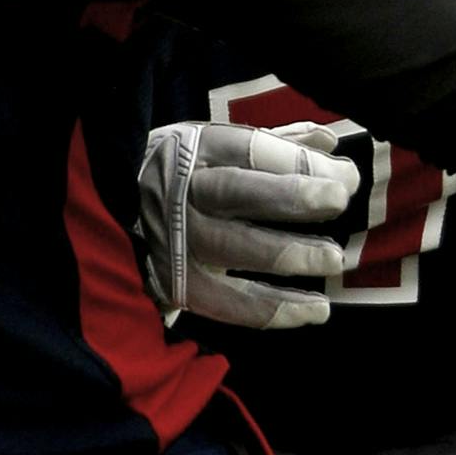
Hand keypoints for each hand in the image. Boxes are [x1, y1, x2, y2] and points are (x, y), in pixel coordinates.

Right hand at [137, 120, 358, 329]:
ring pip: (233, 249)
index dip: (300, 163)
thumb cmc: (181, 174)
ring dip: (289, 255)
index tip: (344, 177)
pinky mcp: (176, 285)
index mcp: (197, 150)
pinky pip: (227, 303)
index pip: (250, 151)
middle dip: (292, 197)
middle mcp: (183, 193)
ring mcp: (178, 242)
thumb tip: (330, 143)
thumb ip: (276, 146)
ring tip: (332, 259)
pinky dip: (273, 310)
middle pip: (238, 193)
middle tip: (337, 202)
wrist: (110, 212)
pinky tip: (313, 310)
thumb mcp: (217, 145)